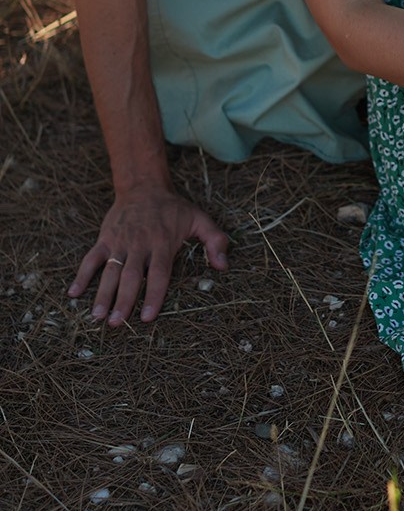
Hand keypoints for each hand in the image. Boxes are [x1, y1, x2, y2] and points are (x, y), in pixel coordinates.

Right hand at [68, 182, 228, 326]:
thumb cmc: (173, 208)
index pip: (158, 274)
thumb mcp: (199, 219)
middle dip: (123, 301)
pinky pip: (91, 258)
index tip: (147, 317)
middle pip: (131, 277)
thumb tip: (223, 266)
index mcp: (162, 243)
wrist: (143, 186)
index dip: (153, 296)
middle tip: (117, 324)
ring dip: (102, 294)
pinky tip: (73, 294)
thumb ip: (215, 240)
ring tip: (96, 316)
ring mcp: (119, 242)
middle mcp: (139, 245)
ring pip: (109, 271)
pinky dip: (81, 275)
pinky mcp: (105, 238)